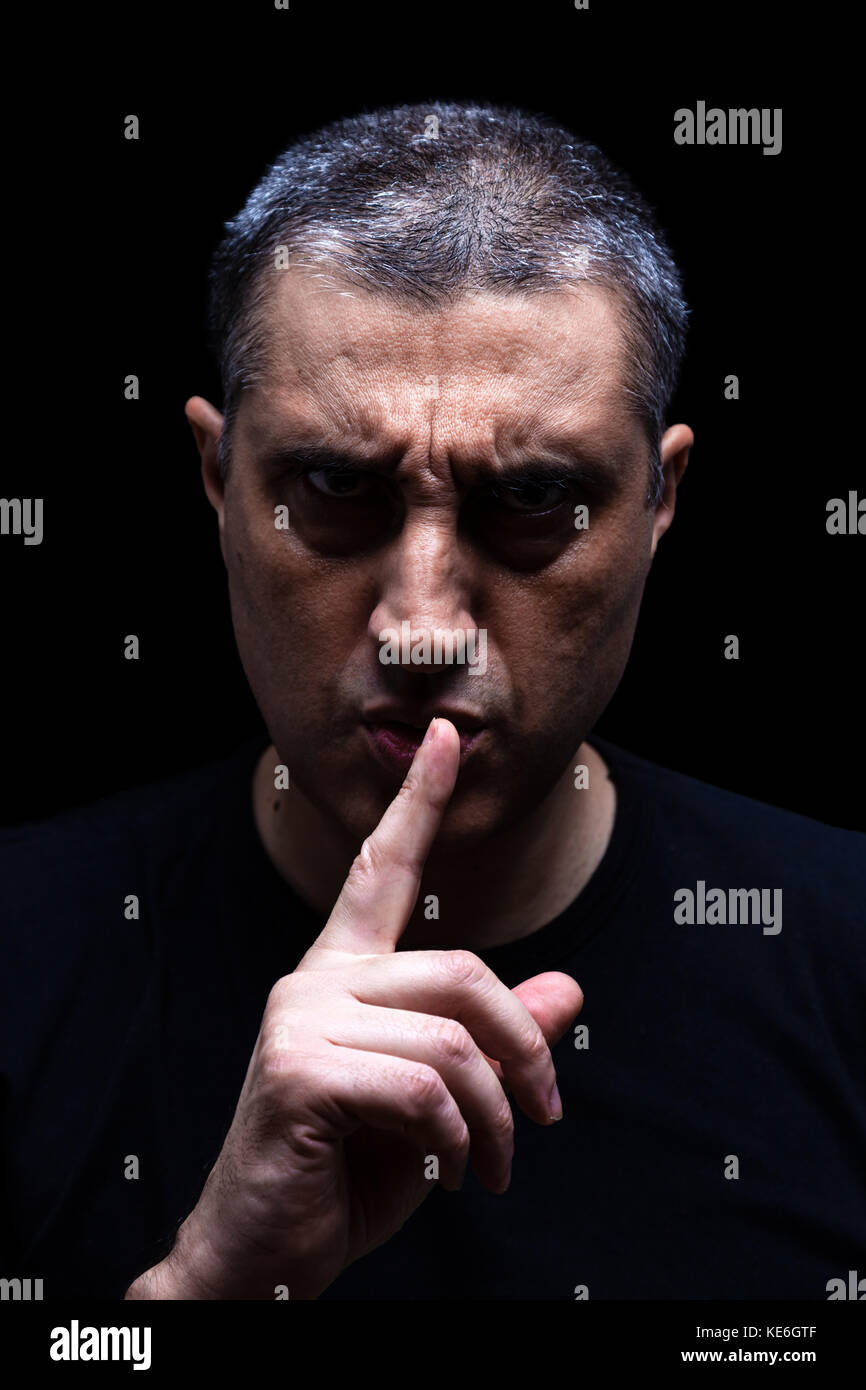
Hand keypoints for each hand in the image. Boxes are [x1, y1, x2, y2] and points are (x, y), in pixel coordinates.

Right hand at [125, 718, 582, 1299]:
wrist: (266, 1255)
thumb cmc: (348, 1171)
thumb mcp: (443, 1100)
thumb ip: (496, 1041)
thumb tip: (569, 991)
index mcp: (342, 973)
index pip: (384, 867)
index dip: (418, 798)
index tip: (444, 736)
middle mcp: (315, 981)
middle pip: (462, 970)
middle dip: (524, 1047)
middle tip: (544, 1114)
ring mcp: (300, 1020)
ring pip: (452, 1037)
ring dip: (497, 1115)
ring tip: (493, 1164)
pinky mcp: (298, 1071)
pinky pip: (424, 1086)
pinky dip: (460, 1138)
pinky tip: (453, 1172)